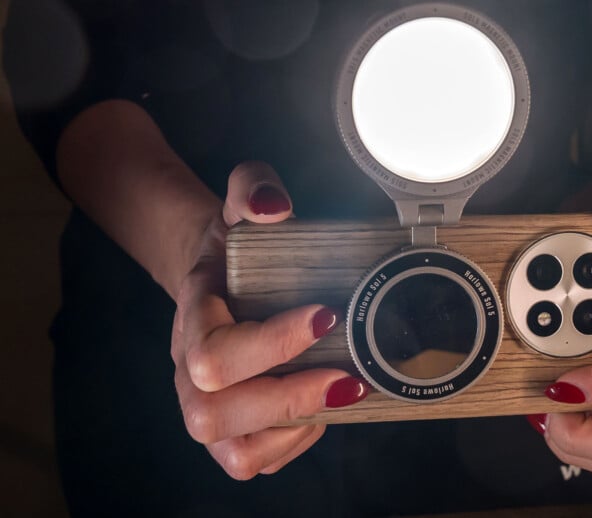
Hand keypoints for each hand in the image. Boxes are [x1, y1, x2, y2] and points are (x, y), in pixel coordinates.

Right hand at [171, 161, 368, 479]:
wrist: (217, 273)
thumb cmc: (234, 245)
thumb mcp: (241, 201)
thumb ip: (254, 188)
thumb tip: (274, 208)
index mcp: (193, 316)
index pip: (213, 352)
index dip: (270, 345)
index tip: (326, 315)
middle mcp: (189, 370)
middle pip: (212, 412)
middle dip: (288, 397)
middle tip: (346, 374)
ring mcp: (207, 404)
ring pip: (232, 448)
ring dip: (293, 427)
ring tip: (341, 394)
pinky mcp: (232, 428)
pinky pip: (252, 459)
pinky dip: (292, 443)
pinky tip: (322, 409)